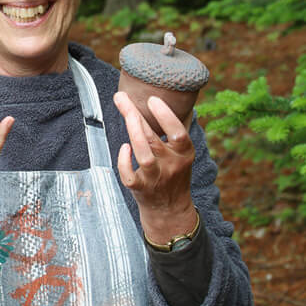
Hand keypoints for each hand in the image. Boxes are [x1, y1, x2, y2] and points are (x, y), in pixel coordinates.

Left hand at [113, 90, 197, 244]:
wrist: (170, 209)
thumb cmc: (171, 171)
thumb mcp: (179, 152)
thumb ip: (168, 130)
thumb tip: (150, 97)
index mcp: (185, 153)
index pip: (178, 132)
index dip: (165, 115)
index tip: (152, 100)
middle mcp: (172, 165)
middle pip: (153, 138)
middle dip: (136, 115)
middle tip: (121, 97)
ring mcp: (156, 178)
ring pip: (144, 156)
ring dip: (132, 134)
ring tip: (122, 117)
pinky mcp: (141, 189)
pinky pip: (130, 176)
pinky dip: (124, 162)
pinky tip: (124, 148)